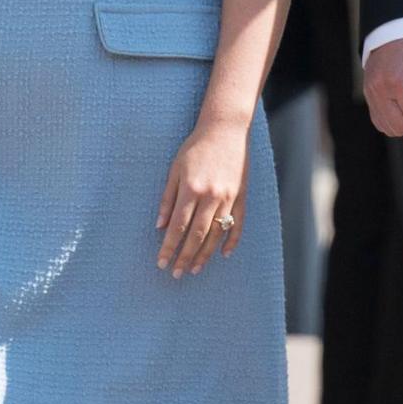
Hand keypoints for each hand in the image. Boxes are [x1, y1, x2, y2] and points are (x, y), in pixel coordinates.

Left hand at [156, 118, 249, 276]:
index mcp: (191, 189)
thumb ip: (168, 198)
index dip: (169, 247)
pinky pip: (238, 224)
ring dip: (205, 254)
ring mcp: (229, 198)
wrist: (225, 130)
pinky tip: (224, 254)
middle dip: (185, 257)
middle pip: (196, 235)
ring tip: (195, 269)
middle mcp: (211, 197)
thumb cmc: (196, 147)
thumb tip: (160, 226)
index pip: (178, 227)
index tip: (161, 262)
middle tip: (176, 273)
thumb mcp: (175, 169)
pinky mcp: (242, 196)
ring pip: (216, 234)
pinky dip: (232, 241)